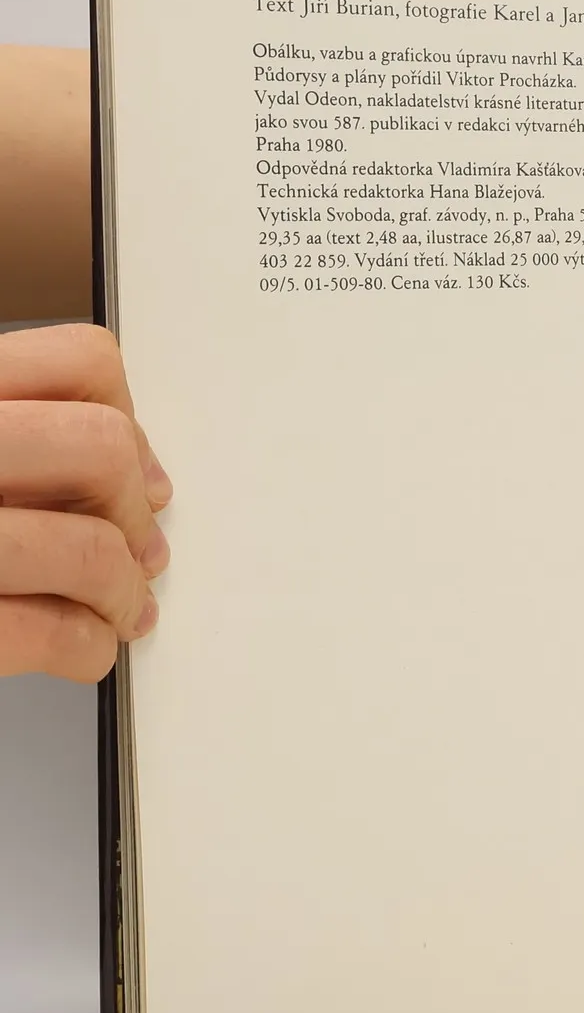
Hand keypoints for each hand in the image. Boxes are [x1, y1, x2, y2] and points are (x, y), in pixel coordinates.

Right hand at [0, 324, 170, 681]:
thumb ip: (17, 441)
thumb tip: (138, 479)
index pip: (81, 363)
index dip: (129, 423)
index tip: (137, 477)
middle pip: (100, 449)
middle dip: (130, 513)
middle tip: (131, 551)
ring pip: (86, 546)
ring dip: (119, 591)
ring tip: (114, 609)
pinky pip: (45, 632)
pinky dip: (86, 647)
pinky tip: (82, 649)